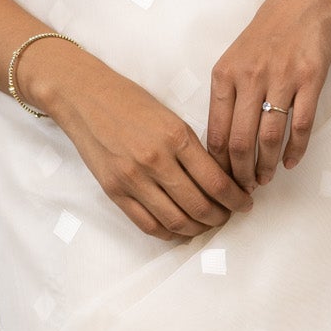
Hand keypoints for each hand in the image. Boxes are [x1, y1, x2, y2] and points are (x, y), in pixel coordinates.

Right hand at [17, 36, 254, 243]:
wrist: (85, 98)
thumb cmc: (131, 102)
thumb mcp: (171, 117)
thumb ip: (194, 149)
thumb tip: (219, 181)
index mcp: (177, 137)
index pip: (216, 181)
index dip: (236, 199)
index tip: (245, 202)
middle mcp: (156, 160)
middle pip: (200, 206)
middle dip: (222, 217)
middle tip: (230, 216)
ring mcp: (133, 178)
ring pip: (176, 220)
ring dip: (198, 228)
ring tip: (208, 224)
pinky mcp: (114, 191)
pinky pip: (148, 224)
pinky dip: (169, 232)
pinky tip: (181, 230)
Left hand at [206, 0, 330, 193]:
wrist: (305, 4)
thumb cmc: (266, 36)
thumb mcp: (234, 59)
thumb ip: (226, 96)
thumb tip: (219, 143)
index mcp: (225, 75)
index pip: (215, 130)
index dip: (217, 163)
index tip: (220, 180)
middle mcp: (250, 77)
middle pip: (240, 140)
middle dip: (240, 173)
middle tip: (243, 190)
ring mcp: (282, 79)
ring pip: (270, 137)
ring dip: (267, 166)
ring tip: (265, 180)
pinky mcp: (310, 80)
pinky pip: (301, 125)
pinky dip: (295, 150)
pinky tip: (290, 163)